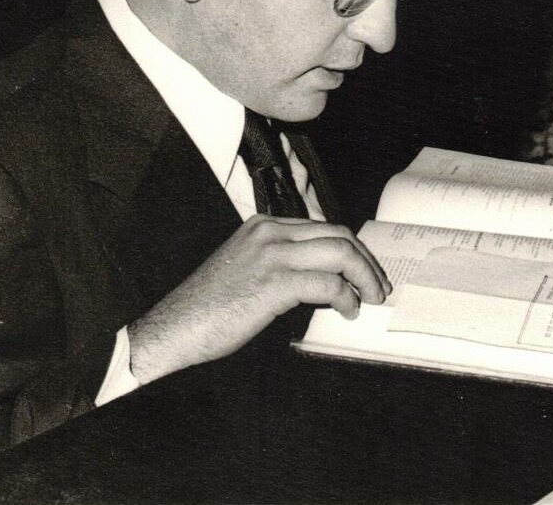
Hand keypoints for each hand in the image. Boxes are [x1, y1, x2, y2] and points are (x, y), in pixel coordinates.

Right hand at [128, 214, 390, 382]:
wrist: (174, 328)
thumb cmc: (209, 308)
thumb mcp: (247, 268)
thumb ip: (281, 261)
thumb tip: (324, 276)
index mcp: (263, 225)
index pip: (324, 227)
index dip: (353, 249)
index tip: (366, 271)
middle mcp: (270, 232)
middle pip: (339, 234)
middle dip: (366, 261)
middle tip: (377, 287)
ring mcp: (272, 254)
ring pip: (340, 253)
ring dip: (364, 277)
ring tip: (370, 298)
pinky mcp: (274, 283)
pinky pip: (328, 284)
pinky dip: (346, 298)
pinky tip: (347, 311)